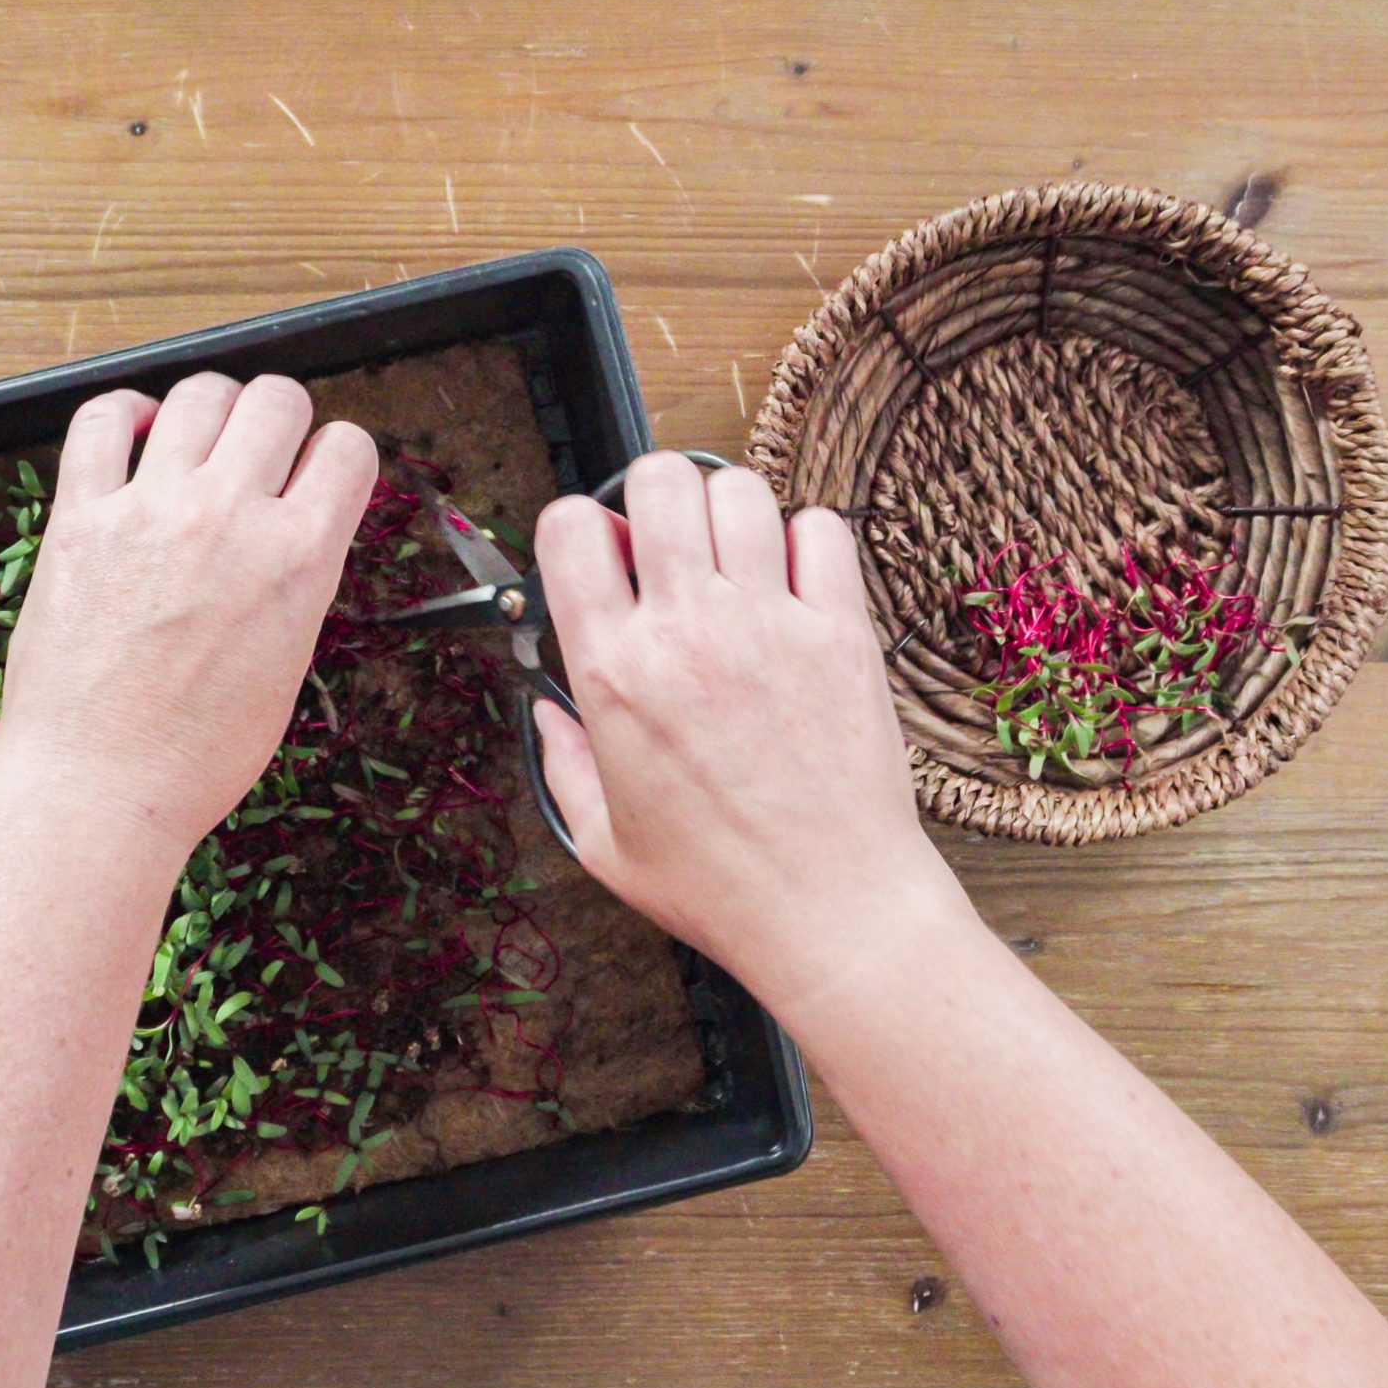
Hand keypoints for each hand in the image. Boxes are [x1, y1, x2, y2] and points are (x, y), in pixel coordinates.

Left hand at [0, 374, 376, 848]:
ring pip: (198, 394)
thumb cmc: (197, 753)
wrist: (100, 785)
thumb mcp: (289, 664)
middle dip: (282, 417)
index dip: (340, 455)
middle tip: (265, 448)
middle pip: (277, 399)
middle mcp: (231, 515)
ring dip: (211, 407)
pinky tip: (133, 432)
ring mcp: (150, 507)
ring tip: (200, 439)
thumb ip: (297, 583)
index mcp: (300, 558)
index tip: (322, 470)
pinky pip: (100, 420)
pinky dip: (123, 412)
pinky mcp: (80, 515)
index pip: (348, 449)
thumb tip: (291, 537)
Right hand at [532, 452, 959, 1006]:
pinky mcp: (840, 632)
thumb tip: (548, 712)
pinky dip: (805, 539)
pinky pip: (822, 530)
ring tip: (732, 560)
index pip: (570, 529)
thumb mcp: (603, 842)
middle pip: (657, 478)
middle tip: (666, 543)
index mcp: (616, 676)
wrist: (831, 908)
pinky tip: (793, 583)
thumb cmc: (721, 886)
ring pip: (739, 489)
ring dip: (726, 510)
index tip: (600, 558)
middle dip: (651, 495)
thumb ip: (564, 763)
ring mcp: (770, 624)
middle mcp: (688, 633)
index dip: (577, 527)